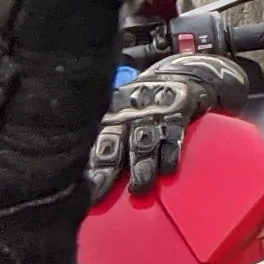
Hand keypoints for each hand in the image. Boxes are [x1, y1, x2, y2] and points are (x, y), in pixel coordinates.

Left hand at [87, 54, 250, 199]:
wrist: (184, 73)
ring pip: (144, 141)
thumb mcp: (126, 114)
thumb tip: (88, 177)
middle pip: (114, 141)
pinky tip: (168, 168)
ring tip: (139, 189)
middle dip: (107, 166)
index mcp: (111, 115)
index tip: (79, 189)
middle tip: (99, 190)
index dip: (88, 165)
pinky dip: (170, 152)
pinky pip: (174, 133)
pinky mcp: (180, 108)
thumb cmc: (150, 104)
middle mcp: (130, 112)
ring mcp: (155, 111)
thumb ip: (110, 140)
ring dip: (141, 165)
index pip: (94, 141)